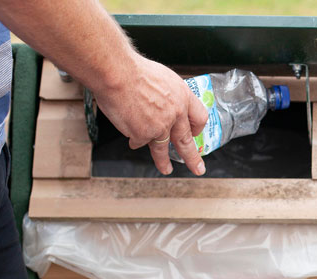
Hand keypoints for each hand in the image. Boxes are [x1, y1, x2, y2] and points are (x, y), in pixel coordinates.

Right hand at [90, 53, 207, 174]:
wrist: (117, 73)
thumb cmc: (133, 70)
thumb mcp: (162, 77)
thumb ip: (167, 95)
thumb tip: (164, 104)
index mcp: (183, 96)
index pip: (199, 117)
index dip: (197, 127)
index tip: (196, 134)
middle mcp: (176, 113)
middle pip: (186, 140)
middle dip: (192, 157)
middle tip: (198, 168)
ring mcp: (160, 126)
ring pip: (163, 148)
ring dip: (164, 161)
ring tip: (166, 169)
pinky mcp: (144, 134)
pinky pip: (139, 140)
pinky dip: (132, 136)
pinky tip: (127, 128)